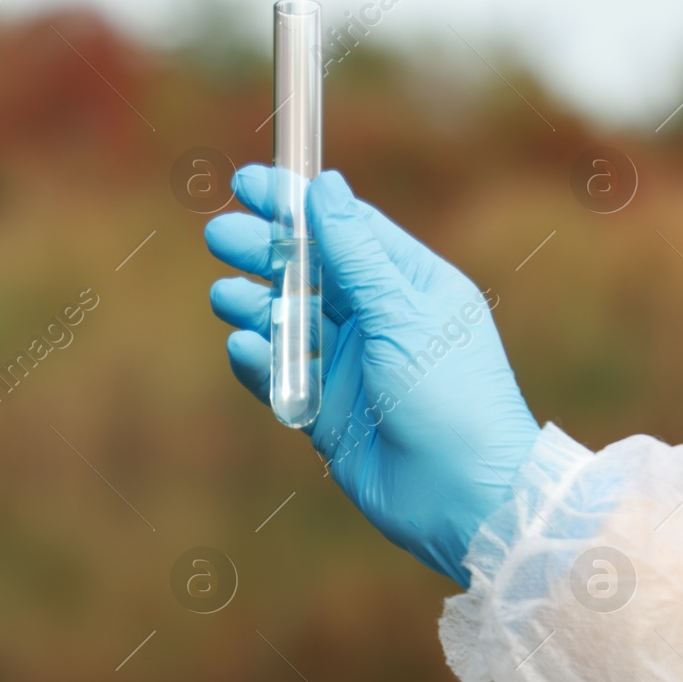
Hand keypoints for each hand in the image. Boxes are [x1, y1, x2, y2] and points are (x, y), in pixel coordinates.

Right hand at [204, 166, 540, 584]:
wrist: (463, 499)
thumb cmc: (451, 397)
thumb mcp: (403, 314)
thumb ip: (356, 254)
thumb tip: (327, 188)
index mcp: (408, 284)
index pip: (342, 228)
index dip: (294, 204)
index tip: (248, 182)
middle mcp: (376, 320)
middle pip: (306, 271)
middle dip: (261, 252)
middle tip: (218, 235)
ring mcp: (348, 366)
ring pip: (286, 323)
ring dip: (254, 307)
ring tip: (224, 296)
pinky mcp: (324, 411)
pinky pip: (279, 376)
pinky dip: (258, 362)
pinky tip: (241, 348)